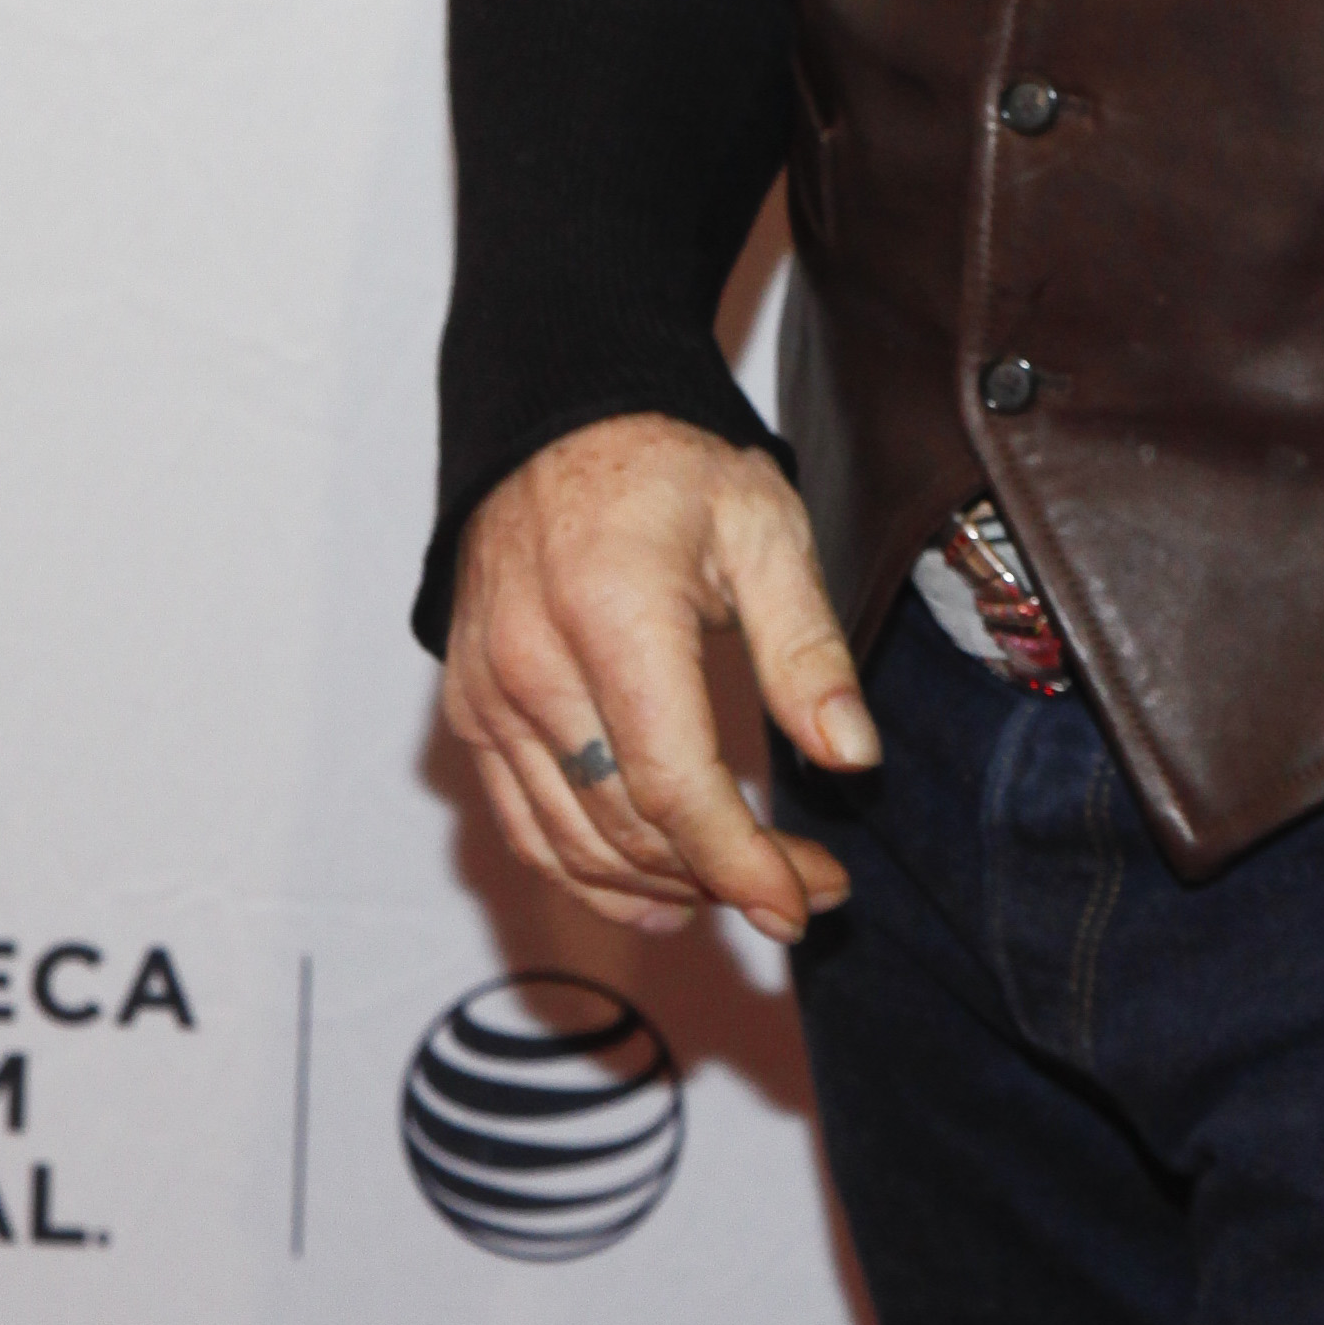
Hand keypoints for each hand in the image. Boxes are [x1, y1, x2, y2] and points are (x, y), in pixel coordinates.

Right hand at [442, 414, 877, 947]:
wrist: (555, 424)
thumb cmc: (668, 472)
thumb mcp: (763, 529)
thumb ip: (806, 648)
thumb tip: (852, 760)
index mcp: (612, 613)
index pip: (671, 783)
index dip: (741, 861)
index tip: (807, 900)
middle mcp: (532, 665)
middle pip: (627, 825)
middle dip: (726, 877)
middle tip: (810, 888)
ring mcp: (489, 695)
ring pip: (573, 843)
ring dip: (665, 888)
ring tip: (749, 893)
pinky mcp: (471, 712)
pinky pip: (525, 826)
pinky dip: (589, 876)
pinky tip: (656, 898)